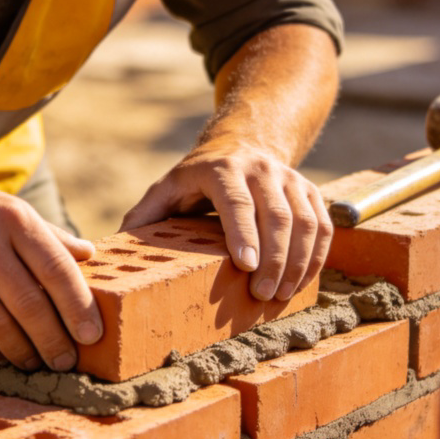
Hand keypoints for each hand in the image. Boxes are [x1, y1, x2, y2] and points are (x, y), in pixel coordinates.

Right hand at [0, 181, 103, 370]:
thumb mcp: (5, 208)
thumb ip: (46, 235)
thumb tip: (89, 254)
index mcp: (13, 217)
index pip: (57, 268)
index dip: (79, 306)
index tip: (94, 335)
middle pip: (30, 303)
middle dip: (54, 340)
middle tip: (67, 362)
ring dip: (22, 352)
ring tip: (36, 364)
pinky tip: (2, 356)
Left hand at [119, 140, 331, 300]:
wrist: (242, 143)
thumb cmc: (197, 178)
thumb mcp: (168, 187)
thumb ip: (145, 214)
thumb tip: (115, 248)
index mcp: (222, 168)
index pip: (237, 201)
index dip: (243, 234)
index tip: (246, 267)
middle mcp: (260, 169)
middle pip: (278, 216)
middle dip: (274, 259)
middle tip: (262, 296)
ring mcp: (289, 179)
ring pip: (306, 221)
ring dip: (298, 262)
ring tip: (280, 295)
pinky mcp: (310, 191)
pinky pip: (323, 226)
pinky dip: (317, 257)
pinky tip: (301, 282)